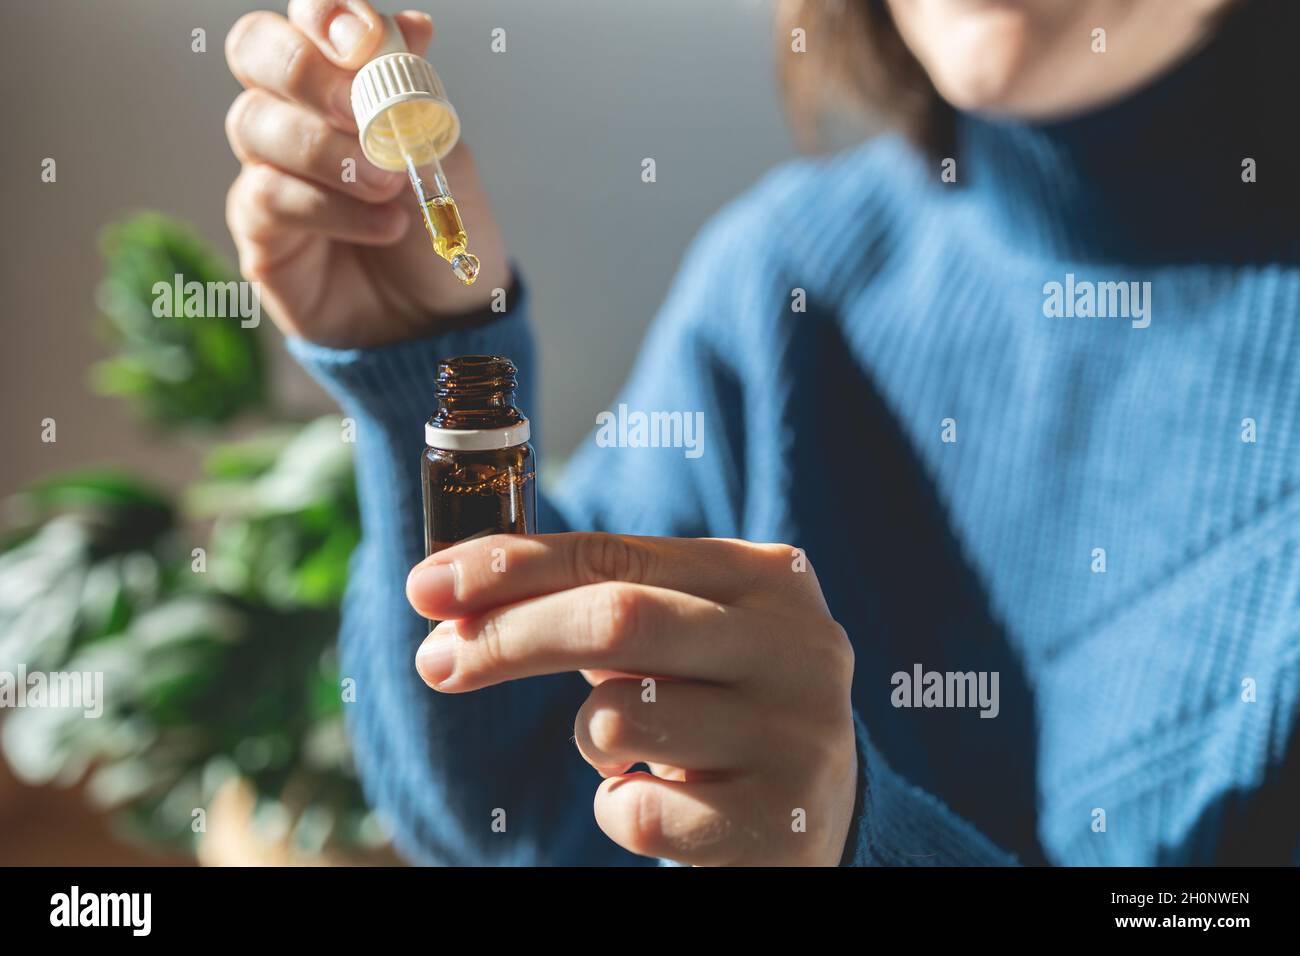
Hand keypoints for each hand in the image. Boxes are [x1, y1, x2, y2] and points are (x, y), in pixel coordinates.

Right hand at [224, 0, 508, 346]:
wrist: (444, 318)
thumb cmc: (443, 231)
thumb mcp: (444, 155)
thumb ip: (416, 95)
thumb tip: (412, 26)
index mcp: (344, 80)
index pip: (310, 19)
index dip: (326, 16)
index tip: (365, 43)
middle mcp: (296, 113)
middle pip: (255, 50)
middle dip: (307, 72)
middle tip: (363, 111)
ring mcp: (270, 169)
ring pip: (256, 124)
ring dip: (329, 153)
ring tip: (390, 186)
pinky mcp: (260, 230)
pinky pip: (269, 197)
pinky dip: (331, 208)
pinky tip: (383, 225)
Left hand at [406, 533, 857, 865]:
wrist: (826, 811)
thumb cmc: (725, 703)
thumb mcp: (686, 634)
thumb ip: (597, 602)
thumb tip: (452, 605)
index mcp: (767, 579)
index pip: (616, 556)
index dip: (510, 567)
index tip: (427, 586)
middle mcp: (795, 646)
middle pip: (616, 619)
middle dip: (508, 638)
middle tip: (437, 661)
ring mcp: (795, 735)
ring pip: (614, 720)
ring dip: (589, 738)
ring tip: (637, 750)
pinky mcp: (779, 821)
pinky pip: (634, 813)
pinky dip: (618, 808)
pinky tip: (668, 804)